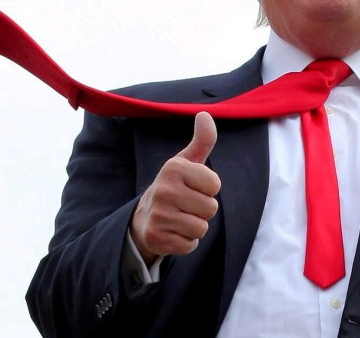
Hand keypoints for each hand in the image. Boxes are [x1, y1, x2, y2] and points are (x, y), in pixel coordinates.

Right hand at [130, 112, 220, 264]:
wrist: (144, 216)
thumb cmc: (175, 186)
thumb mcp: (187, 162)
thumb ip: (202, 140)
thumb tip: (205, 115)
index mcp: (174, 168)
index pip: (215, 185)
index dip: (209, 189)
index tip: (194, 187)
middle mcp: (164, 190)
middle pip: (210, 209)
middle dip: (203, 210)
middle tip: (186, 205)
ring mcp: (158, 215)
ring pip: (201, 228)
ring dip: (195, 226)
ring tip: (180, 218)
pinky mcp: (157, 238)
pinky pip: (190, 244)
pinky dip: (186, 241)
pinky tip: (174, 231)